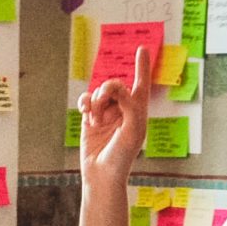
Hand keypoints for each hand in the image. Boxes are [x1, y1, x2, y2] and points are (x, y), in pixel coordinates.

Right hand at [78, 45, 155, 189]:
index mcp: (138, 112)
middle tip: (102, 101)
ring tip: (96, 120)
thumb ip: (129, 104)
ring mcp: (106, 115)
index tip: (141, 49)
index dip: (142, 67)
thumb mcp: (133, 129)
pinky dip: (84, 103)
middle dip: (107, 90)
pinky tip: (85, 112)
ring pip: (98, 92)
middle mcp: (123, 111)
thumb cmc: (122, 156)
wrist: (102, 176)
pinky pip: (86, 101)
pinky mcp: (90, 120)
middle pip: (115, 85)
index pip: (141, 84)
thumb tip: (116, 88)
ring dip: (95, 102)